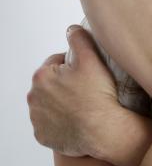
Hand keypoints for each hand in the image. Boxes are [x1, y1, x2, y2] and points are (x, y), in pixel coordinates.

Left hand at [27, 25, 119, 157]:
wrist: (103, 130)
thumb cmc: (98, 96)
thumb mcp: (91, 59)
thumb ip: (79, 39)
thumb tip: (72, 30)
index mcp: (41, 76)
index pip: (56, 63)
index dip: (74, 66)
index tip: (88, 75)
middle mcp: (33, 98)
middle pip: (51, 85)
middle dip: (66, 85)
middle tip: (88, 91)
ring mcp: (37, 119)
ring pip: (50, 105)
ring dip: (62, 104)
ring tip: (83, 107)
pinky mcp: (42, 136)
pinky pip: (50, 125)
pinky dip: (61, 123)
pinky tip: (76, 122)